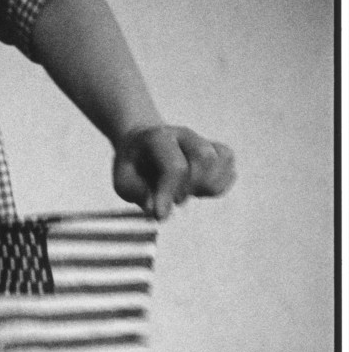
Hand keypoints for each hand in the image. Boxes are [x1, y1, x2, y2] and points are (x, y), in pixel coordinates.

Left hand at [113, 125, 235, 219]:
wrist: (142, 146)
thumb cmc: (132, 167)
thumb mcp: (123, 180)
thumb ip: (137, 193)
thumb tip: (155, 209)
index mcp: (158, 137)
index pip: (175, 166)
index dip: (170, 194)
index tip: (160, 216)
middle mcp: (184, 135)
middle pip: (204, 159)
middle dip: (189, 188)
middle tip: (173, 197)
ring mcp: (202, 141)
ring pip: (221, 162)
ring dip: (206, 187)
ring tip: (186, 192)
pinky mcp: (215, 152)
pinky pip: (229, 169)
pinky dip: (218, 186)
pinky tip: (200, 190)